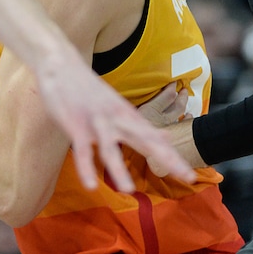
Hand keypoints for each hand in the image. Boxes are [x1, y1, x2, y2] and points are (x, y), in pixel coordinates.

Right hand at [33, 49, 197, 192]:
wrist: (61, 63)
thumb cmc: (89, 89)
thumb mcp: (120, 106)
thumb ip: (141, 124)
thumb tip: (167, 136)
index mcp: (127, 116)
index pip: (155, 139)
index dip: (172, 157)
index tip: (191, 176)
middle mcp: (117, 119)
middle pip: (145, 141)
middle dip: (166, 158)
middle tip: (187, 176)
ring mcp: (96, 121)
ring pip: (110, 148)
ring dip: (119, 169)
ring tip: (129, 190)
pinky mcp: (75, 124)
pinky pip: (81, 149)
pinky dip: (86, 167)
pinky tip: (90, 185)